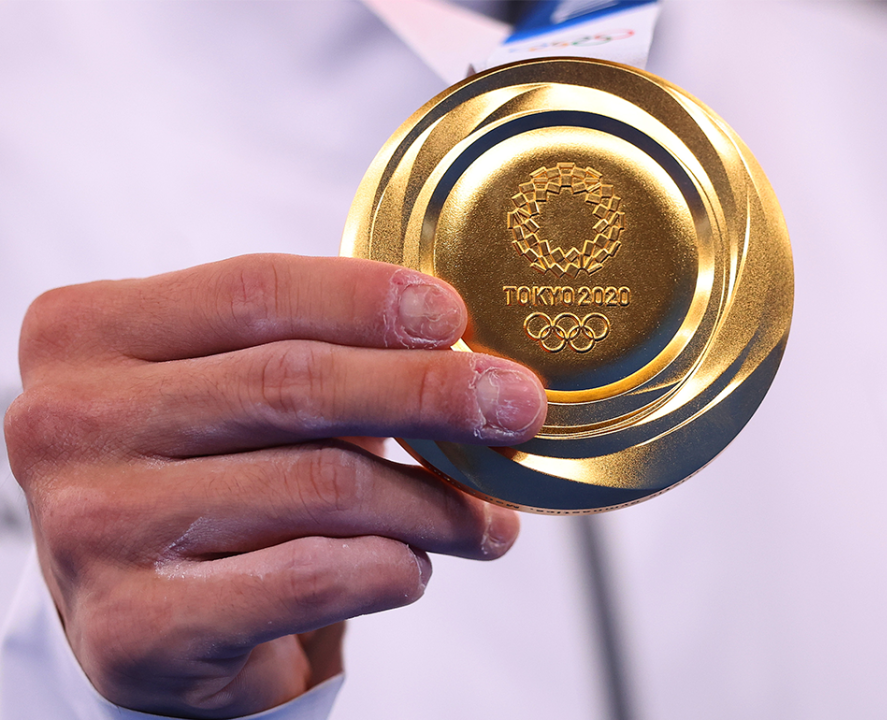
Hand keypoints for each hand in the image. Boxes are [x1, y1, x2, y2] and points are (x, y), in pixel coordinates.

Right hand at [3, 254, 545, 717]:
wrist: (148, 623)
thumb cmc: (203, 484)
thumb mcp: (230, 395)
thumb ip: (314, 354)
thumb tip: (463, 352)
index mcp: (86, 333)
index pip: (254, 289)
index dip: (370, 298)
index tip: (456, 319)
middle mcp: (66, 423)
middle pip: (292, 382)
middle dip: (429, 393)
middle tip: (516, 406)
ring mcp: (91, 528)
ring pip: (320, 486)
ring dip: (431, 502)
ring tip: (484, 515)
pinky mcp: (133, 629)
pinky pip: (310, 578)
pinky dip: (390, 569)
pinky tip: (415, 567)